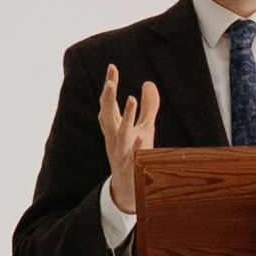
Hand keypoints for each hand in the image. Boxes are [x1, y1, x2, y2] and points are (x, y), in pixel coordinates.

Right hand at [99, 62, 161, 212]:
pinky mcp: (131, 167)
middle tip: (111, 81)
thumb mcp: (143, 128)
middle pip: (107, 116)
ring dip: (126, 117)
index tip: (112, 67)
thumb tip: (148, 83)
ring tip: (132, 99)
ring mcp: (121, 153)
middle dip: (108, 99)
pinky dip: (136, 147)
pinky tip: (142, 137)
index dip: (109, 86)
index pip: (108, 103)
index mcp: (114, 128)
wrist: (131, 189)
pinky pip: (133, 156)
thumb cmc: (136, 155)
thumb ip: (147, 107)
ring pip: (120, 134)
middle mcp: (114, 138)